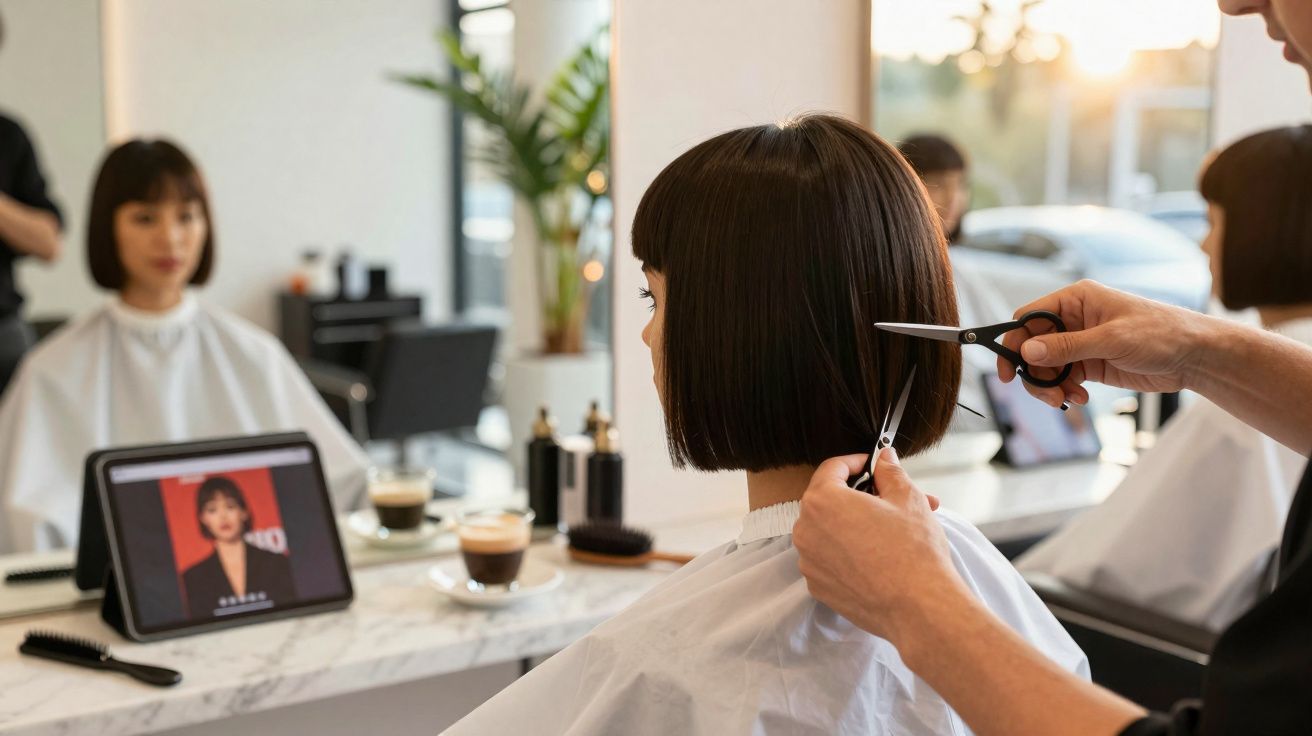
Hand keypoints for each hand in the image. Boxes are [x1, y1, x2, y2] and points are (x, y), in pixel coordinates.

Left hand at [795, 448, 965, 645]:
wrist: (920, 608)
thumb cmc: (914, 551)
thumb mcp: (907, 498)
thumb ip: (889, 472)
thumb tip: (884, 459)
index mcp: (822, 501)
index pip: (832, 468)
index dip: (856, 462)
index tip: (874, 466)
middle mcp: (806, 530)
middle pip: (830, 500)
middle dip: (863, 497)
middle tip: (894, 500)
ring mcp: (809, 562)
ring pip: (831, 531)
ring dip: (858, 525)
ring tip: (897, 530)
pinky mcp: (819, 587)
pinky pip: (831, 558)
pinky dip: (850, 552)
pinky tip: (881, 557)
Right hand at [998, 280, 1209, 408]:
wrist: (1195, 356)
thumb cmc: (1160, 334)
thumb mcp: (1112, 339)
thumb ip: (1067, 346)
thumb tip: (1027, 352)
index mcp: (1076, 300)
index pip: (1029, 318)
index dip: (1014, 342)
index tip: (1009, 370)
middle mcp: (1073, 320)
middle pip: (1032, 346)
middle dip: (1034, 372)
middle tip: (1047, 394)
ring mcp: (1080, 343)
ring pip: (1045, 366)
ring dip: (1049, 385)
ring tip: (1066, 398)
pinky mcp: (1090, 364)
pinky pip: (1063, 378)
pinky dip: (1065, 390)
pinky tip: (1081, 397)